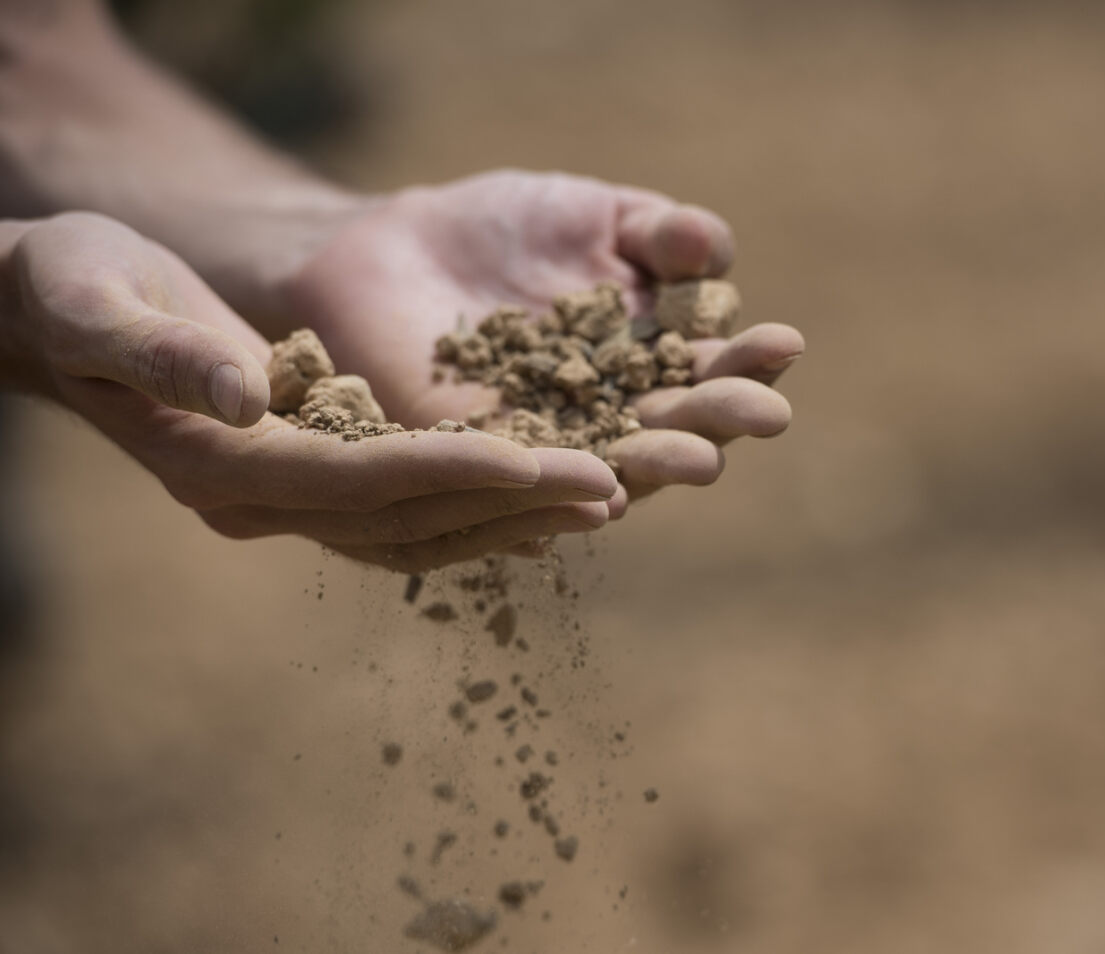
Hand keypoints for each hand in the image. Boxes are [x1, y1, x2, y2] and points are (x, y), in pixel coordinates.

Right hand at [3, 212, 616, 570]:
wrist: (60, 310)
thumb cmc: (71, 288)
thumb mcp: (98, 301)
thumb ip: (166, 352)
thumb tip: (250, 393)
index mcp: (217, 464)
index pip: (358, 482)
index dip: (453, 472)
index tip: (542, 462)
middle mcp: (260, 499)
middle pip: (407, 520)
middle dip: (510, 505)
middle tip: (610, 489)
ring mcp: (288, 497)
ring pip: (419, 529)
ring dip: (510, 517)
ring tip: (603, 497)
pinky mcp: (312, 474)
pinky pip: (410, 509)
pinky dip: (478, 505)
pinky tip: (544, 494)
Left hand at [282, 170, 803, 513]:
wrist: (389, 253)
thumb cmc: (502, 230)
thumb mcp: (589, 214)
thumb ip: (654, 233)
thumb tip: (709, 251)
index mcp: (654, 355)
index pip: (716, 364)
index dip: (751, 358)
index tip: (783, 342)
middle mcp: (618, 411)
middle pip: (683, 426)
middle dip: (724, 419)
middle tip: (766, 412)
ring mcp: (556, 446)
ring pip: (621, 468)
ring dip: (665, 465)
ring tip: (703, 459)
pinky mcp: (489, 470)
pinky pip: (533, 489)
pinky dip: (568, 494)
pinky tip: (604, 493)